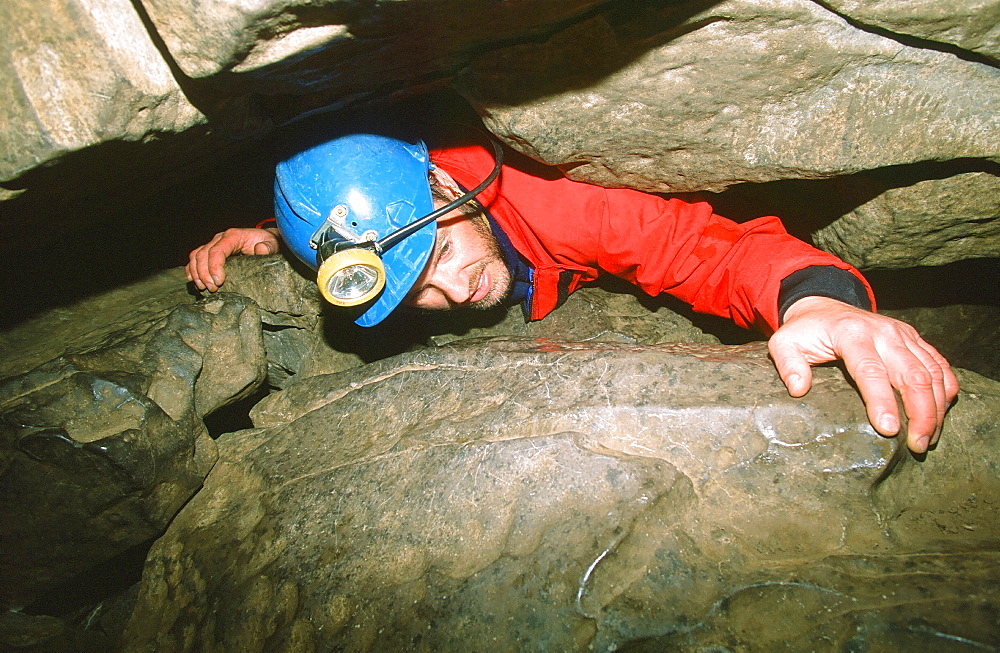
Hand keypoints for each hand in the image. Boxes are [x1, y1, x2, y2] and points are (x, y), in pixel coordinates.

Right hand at [185, 227, 279, 291]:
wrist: (264, 240)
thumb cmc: (268, 243)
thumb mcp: (273, 244)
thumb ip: (268, 247)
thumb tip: (260, 249)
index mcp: (233, 236)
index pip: (217, 250)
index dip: (214, 266)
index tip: (218, 282)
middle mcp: (220, 238)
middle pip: (203, 254)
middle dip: (204, 273)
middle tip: (212, 289)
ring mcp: (214, 244)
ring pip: (196, 256)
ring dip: (196, 273)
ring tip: (203, 288)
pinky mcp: (211, 252)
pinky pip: (195, 258)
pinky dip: (191, 270)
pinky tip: (193, 281)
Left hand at [768, 296, 957, 453]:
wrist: (825, 306)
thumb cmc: (805, 331)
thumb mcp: (784, 343)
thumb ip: (788, 365)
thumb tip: (800, 389)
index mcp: (851, 334)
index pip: (871, 371)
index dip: (882, 401)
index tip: (889, 429)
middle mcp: (884, 333)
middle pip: (912, 375)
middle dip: (921, 413)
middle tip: (917, 445)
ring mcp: (903, 335)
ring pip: (932, 372)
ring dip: (936, 408)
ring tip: (928, 438)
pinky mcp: (914, 339)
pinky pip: (939, 365)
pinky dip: (945, 389)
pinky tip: (941, 413)